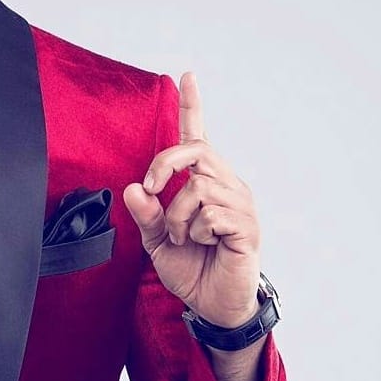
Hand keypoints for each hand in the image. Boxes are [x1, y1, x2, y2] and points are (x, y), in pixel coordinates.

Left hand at [122, 73, 260, 328]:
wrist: (212, 304)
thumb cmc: (190, 268)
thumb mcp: (156, 240)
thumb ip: (146, 214)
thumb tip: (133, 189)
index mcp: (203, 182)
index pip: (197, 137)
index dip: (192, 106)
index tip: (186, 76)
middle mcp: (225, 184)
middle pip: (193, 151)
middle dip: (163, 166)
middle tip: (151, 190)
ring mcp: (239, 204)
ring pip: (196, 187)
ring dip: (178, 218)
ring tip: (185, 238)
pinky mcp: (246, 226)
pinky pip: (210, 214)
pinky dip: (196, 232)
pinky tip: (206, 245)